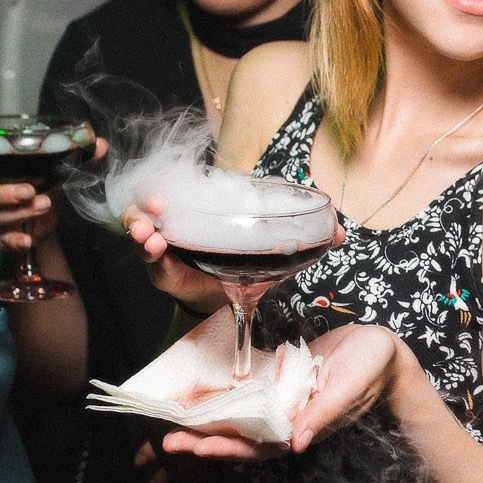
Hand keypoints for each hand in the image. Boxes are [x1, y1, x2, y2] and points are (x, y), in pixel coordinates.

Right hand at [0, 135, 106, 251]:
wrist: (46, 215)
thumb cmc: (41, 181)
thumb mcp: (55, 166)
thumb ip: (74, 154)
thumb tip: (99, 143)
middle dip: (4, 192)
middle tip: (31, 191)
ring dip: (17, 212)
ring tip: (44, 205)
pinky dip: (13, 239)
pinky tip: (28, 238)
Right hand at [125, 207, 346, 317]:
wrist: (231, 298)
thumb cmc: (248, 264)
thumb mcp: (274, 247)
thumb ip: (307, 238)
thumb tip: (341, 232)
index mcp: (204, 209)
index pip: (178, 186)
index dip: (165, 183)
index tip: (164, 190)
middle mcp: (181, 221)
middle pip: (150, 204)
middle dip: (145, 205)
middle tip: (155, 210)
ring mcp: (169, 244)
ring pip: (141, 228)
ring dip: (140, 227)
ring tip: (150, 236)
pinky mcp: (164, 270)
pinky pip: (150, 260)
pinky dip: (150, 255)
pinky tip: (156, 252)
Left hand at [156, 321, 407, 460]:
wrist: (382, 351)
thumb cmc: (371, 368)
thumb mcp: (350, 386)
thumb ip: (324, 414)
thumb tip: (297, 444)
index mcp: (303, 426)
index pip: (260, 446)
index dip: (229, 449)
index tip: (198, 449)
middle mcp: (289, 419)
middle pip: (242, 437)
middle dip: (206, 440)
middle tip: (169, 440)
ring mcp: (284, 403)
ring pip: (241, 418)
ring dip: (211, 421)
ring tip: (176, 422)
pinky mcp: (282, 384)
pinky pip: (249, 397)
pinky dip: (227, 399)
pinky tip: (202, 397)